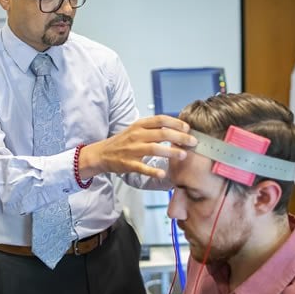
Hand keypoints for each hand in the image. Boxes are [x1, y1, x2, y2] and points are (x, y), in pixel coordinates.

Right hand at [80, 115, 197, 178]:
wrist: (101, 154)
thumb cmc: (123, 142)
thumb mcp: (136, 129)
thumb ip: (153, 128)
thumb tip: (176, 127)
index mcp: (139, 125)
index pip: (160, 119)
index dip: (176, 122)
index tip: (188, 128)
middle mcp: (136, 135)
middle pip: (161, 133)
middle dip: (180, 137)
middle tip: (193, 142)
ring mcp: (131, 149)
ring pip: (154, 148)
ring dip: (170, 151)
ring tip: (183, 155)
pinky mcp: (128, 163)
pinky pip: (142, 167)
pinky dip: (153, 171)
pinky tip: (163, 173)